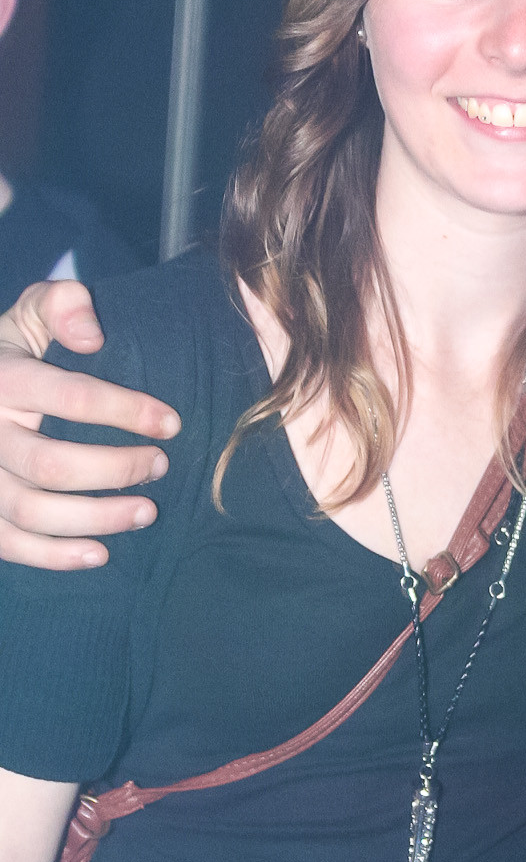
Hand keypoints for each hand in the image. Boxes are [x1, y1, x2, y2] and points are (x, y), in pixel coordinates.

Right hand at [0, 280, 179, 568]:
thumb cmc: (9, 355)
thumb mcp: (26, 317)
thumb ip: (59, 305)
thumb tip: (92, 334)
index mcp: (3, 380)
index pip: (70, 397)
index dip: (126, 411)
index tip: (171, 423)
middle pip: (52, 464)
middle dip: (117, 469)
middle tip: (161, 465)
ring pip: (34, 511)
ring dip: (98, 518)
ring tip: (147, 511)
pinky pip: (11, 544)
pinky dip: (56, 556)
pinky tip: (101, 553)